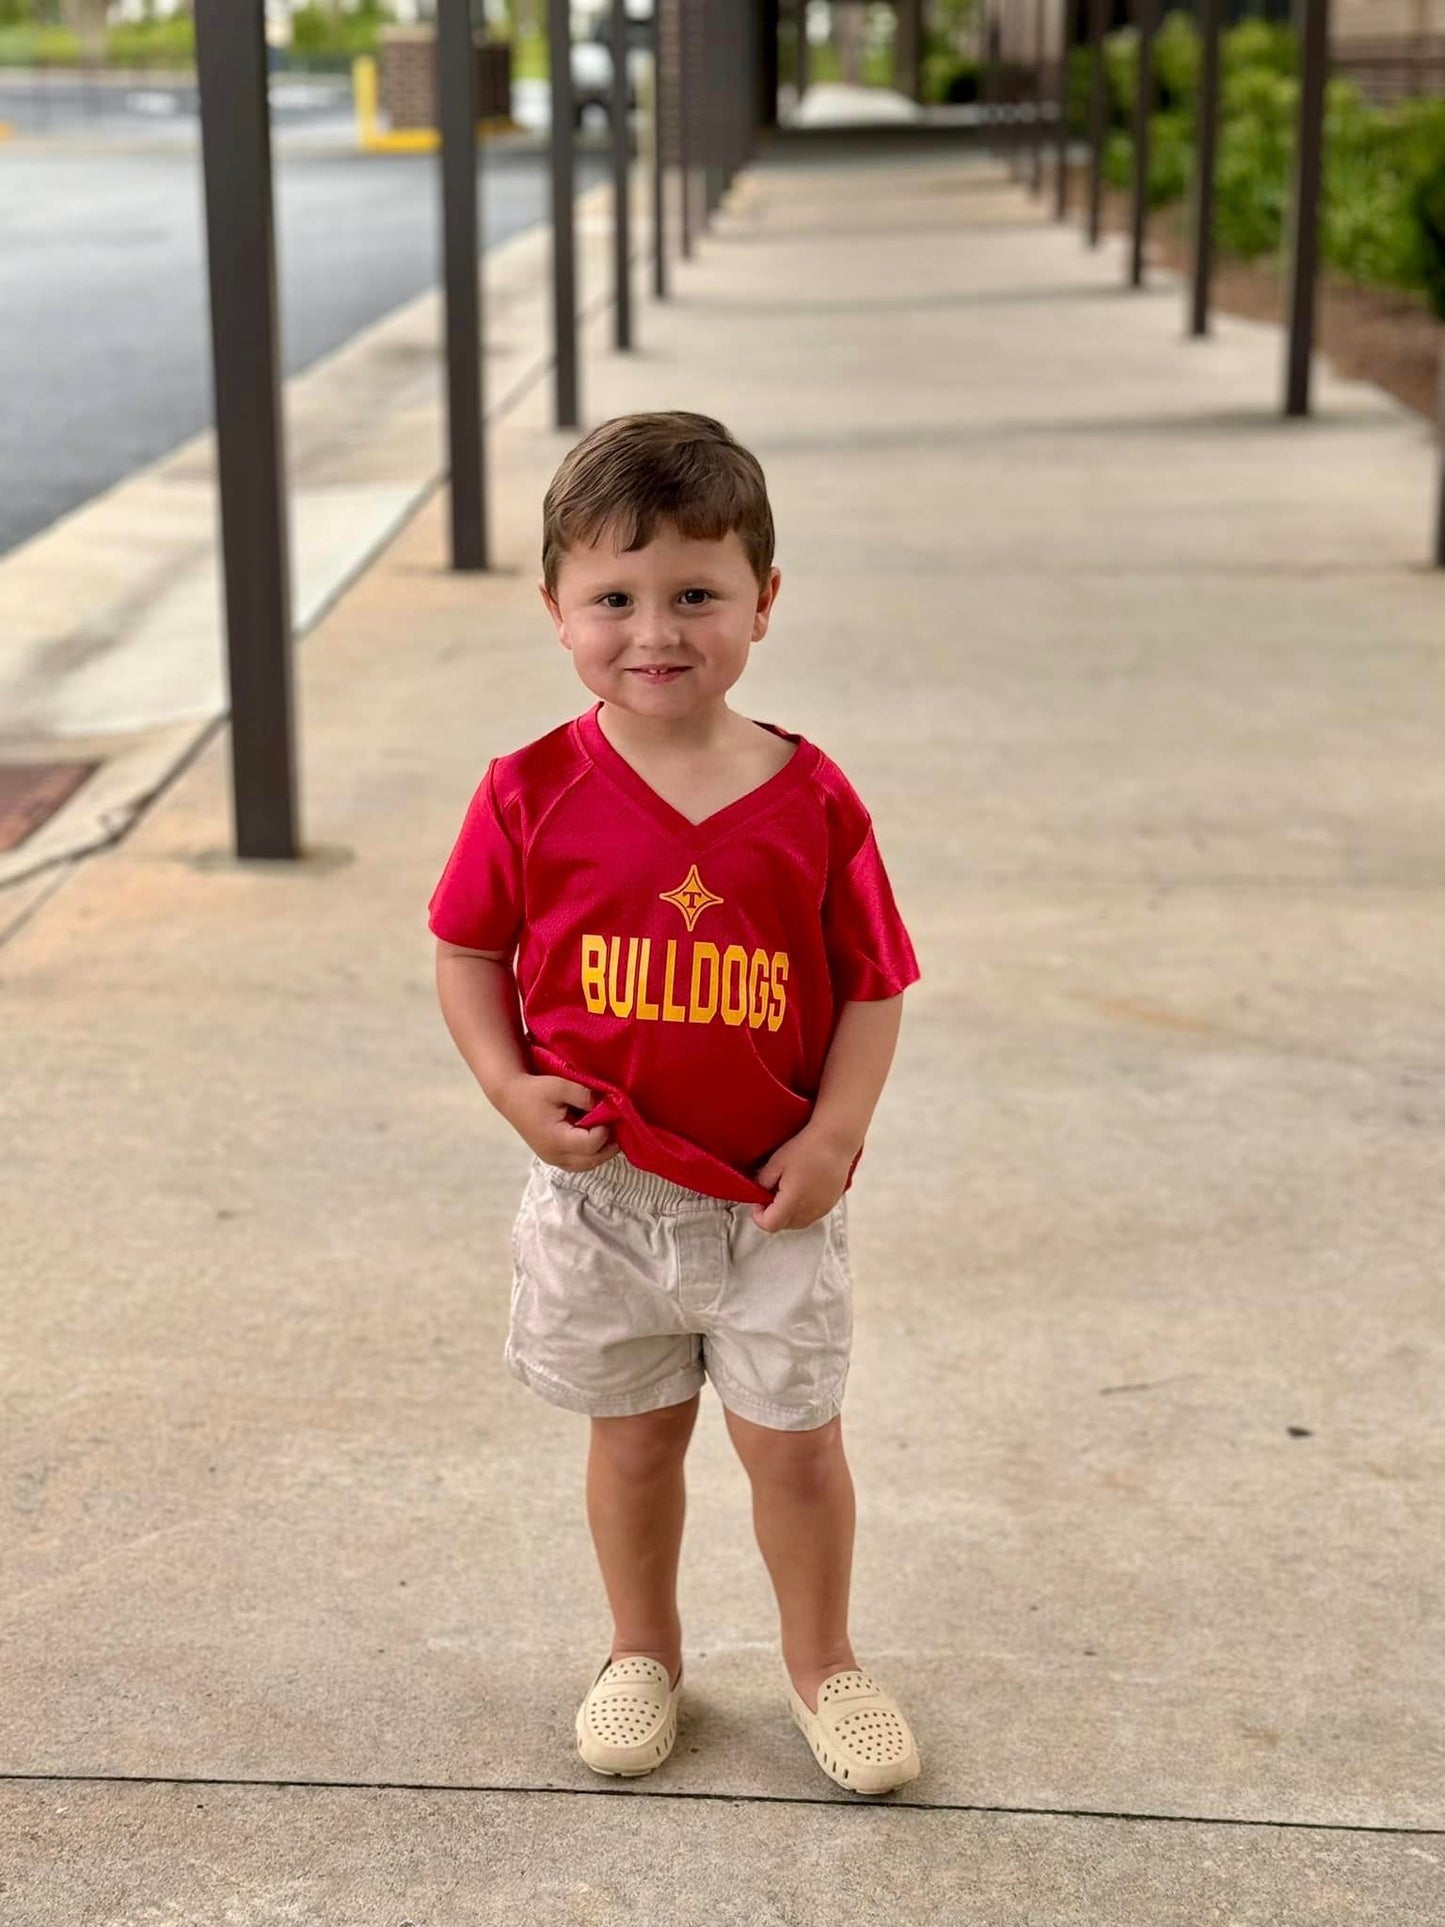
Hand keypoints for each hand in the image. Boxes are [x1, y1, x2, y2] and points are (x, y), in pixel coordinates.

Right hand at [496, 1075, 618, 1171]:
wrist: (510, 1096)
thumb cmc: (534, 1090)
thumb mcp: (560, 1086)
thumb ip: (584, 1096)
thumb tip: (606, 1105)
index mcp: (556, 1139)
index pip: (591, 1144)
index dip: (605, 1131)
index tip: (609, 1115)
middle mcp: (554, 1155)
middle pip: (592, 1161)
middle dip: (608, 1146)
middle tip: (617, 1128)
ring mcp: (552, 1159)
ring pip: (586, 1166)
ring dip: (600, 1153)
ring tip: (608, 1134)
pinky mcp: (551, 1157)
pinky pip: (578, 1163)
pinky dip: (590, 1155)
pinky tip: (595, 1139)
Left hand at [751, 1122, 856, 1233]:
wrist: (835, 1140)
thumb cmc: (806, 1149)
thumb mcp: (776, 1162)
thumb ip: (763, 1181)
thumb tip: (760, 1192)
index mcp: (792, 1203)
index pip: (770, 1225)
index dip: (759, 1216)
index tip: (758, 1201)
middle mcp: (809, 1211)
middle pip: (785, 1226)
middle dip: (774, 1214)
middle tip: (772, 1194)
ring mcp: (822, 1209)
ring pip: (799, 1222)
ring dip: (789, 1213)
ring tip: (788, 1191)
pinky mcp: (831, 1203)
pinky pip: (813, 1215)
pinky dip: (803, 1209)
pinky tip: (803, 1190)